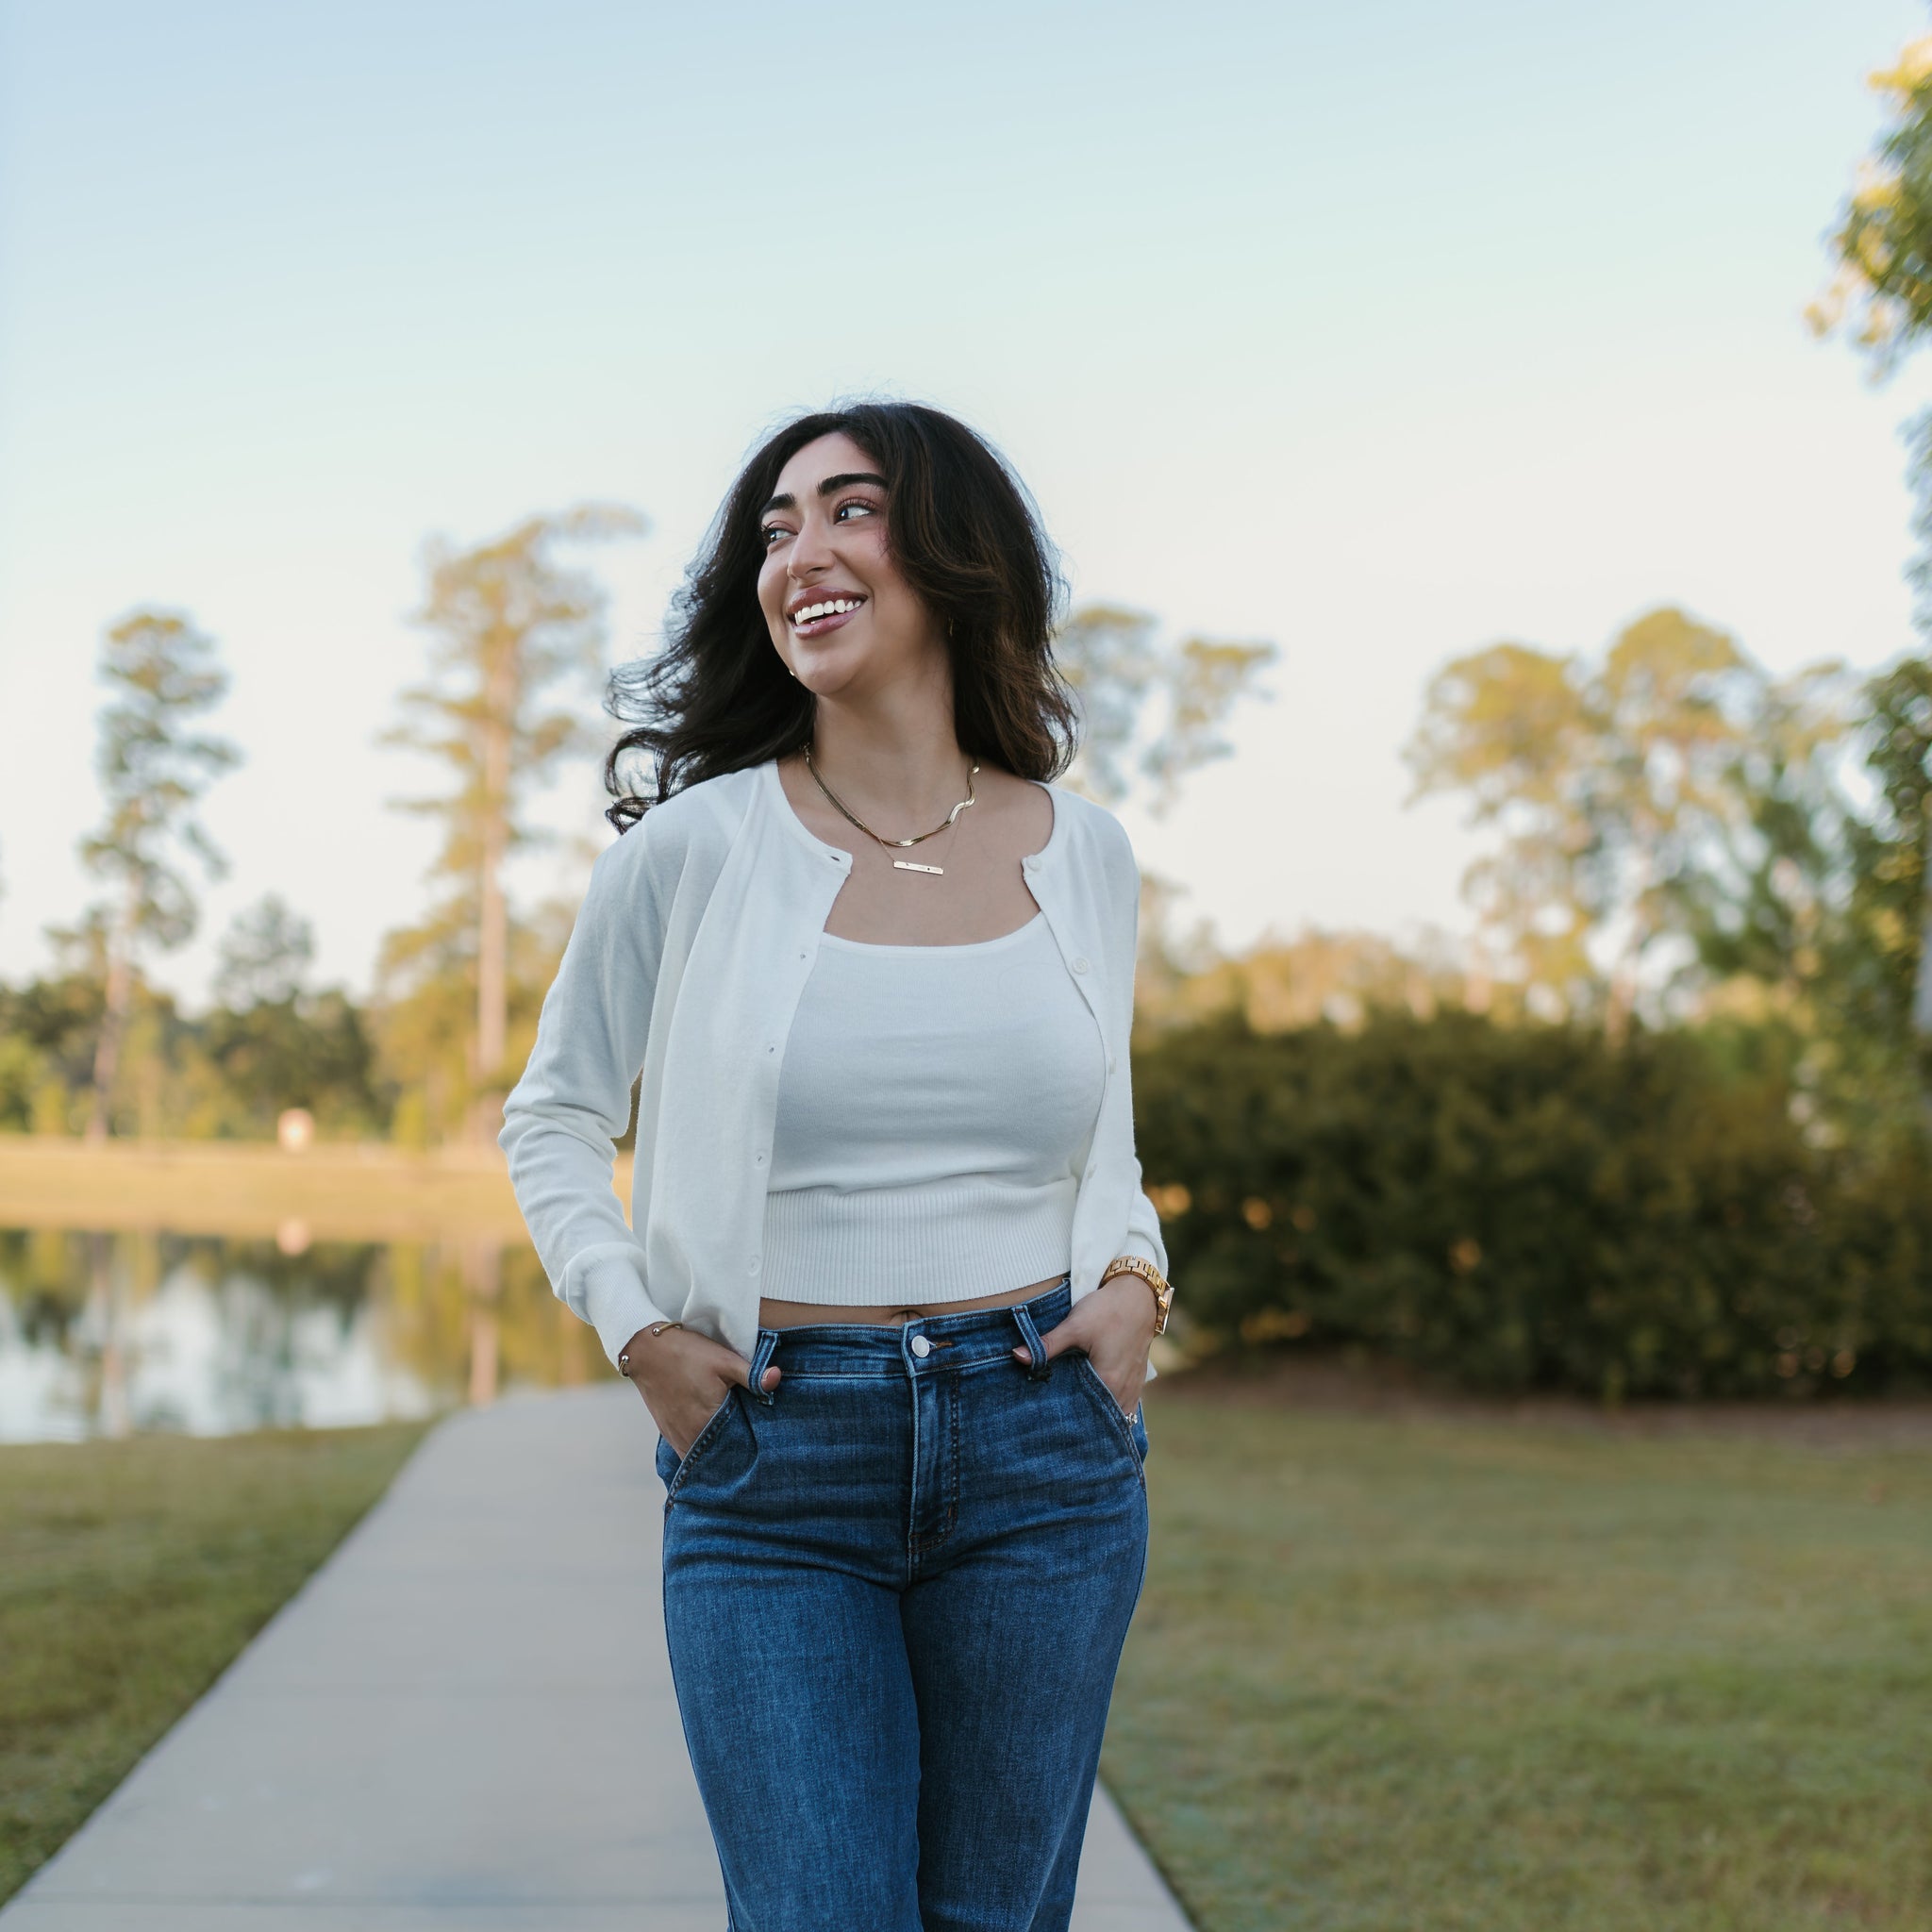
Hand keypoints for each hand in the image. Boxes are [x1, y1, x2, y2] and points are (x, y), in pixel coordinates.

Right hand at [622, 1324, 781, 1458]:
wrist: (647, 1350)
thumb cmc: (688, 1353)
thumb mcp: (724, 1360)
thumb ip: (752, 1374)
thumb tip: (777, 1378)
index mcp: (708, 1423)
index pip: (738, 1448)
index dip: (753, 1446)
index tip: (766, 1443)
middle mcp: (690, 1438)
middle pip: (721, 1455)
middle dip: (737, 1451)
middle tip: (754, 1443)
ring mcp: (677, 1438)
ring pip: (705, 1456)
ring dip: (719, 1451)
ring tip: (736, 1441)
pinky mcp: (669, 1435)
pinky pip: (690, 1451)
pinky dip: (703, 1449)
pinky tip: (715, 1439)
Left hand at [1011, 1273, 1156, 1416]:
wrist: (1139, 1295)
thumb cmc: (1108, 1310)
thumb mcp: (1075, 1326)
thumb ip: (1047, 1345)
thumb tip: (1016, 1356)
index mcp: (1109, 1382)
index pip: (1085, 1414)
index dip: (1068, 1416)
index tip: (1050, 1416)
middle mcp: (1124, 1391)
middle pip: (1100, 1417)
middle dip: (1082, 1419)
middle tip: (1059, 1415)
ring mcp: (1134, 1388)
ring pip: (1114, 1414)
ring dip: (1098, 1414)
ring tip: (1076, 1412)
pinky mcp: (1137, 1380)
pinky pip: (1124, 1406)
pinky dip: (1110, 1407)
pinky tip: (1095, 1402)